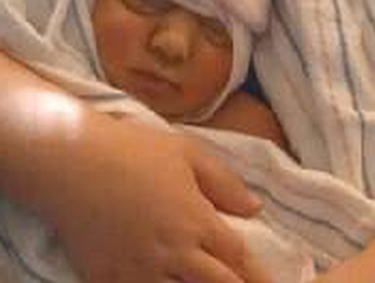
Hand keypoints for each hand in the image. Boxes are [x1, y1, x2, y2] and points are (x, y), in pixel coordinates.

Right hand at [49, 114, 270, 282]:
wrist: (71, 164)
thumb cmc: (134, 151)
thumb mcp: (188, 154)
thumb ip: (224, 184)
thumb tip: (255, 209)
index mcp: (196, 222)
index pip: (237, 259)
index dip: (257, 276)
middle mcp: (172, 255)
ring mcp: (137, 273)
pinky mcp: (105, 282)